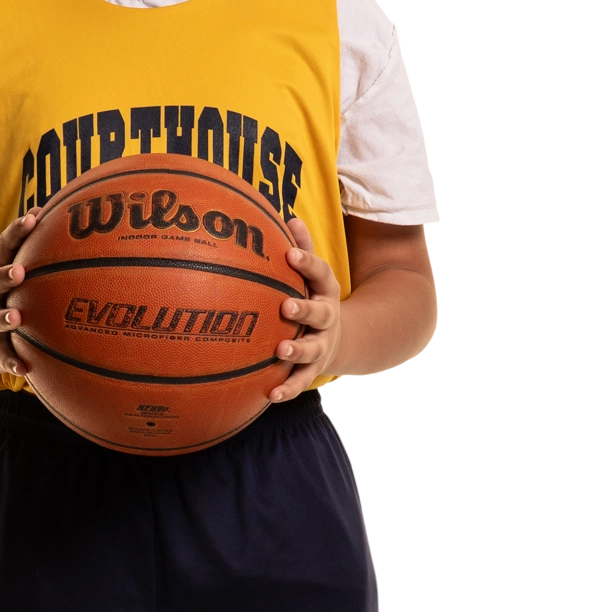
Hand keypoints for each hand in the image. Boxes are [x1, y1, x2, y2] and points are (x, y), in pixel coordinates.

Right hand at [0, 208, 42, 375]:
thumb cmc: (18, 294)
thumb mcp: (25, 270)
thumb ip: (47, 249)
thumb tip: (82, 213)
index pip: (5, 246)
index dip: (17, 231)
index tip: (33, 217)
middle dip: (5, 274)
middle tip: (20, 271)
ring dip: (4, 317)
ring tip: (17, 317)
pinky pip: (2, 355)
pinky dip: (11, 361)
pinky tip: (24, 369)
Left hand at [269, 218, 341, 399]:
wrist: (342, 339)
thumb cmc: (313, 298)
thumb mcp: (313, 275)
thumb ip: (303, 249)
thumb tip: (289, 216)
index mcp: (325, 291)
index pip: (321, 273)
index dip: (307, 263)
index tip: (290, 253)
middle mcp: (328, 318)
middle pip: (320, 312)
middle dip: (304, 309)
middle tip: (285, 306)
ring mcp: (323, 345)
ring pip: (313, 349)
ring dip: (298, 350)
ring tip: (281, 350)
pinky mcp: (314, 369)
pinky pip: (301, 380)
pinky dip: (287, 389)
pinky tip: (270, 395)